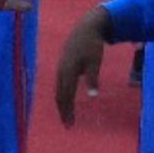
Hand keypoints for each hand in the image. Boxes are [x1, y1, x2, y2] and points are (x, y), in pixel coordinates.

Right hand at [55, 6, 113, 122]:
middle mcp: (61, 70)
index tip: (70, 124)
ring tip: (66, 115)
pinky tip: (67, 98)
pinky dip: (62, 94)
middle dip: (63, 111)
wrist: (86, 27)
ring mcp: (60, 67)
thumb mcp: (95, 62)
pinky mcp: (63, 64)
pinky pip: (60, 83)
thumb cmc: (92, 45)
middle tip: (68, 125)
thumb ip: (92, 79)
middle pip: (59, 95)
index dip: (67, 111)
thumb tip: (92, 96)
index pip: (66, 96)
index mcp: (68, 71)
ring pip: (58, 89)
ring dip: (62, 103)